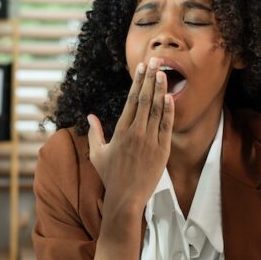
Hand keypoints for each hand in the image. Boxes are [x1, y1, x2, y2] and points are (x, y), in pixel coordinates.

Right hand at [87, 56, 174, 216]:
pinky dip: (169, 110)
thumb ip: (95, 133)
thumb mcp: (98, 154)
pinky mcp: (162, 151)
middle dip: (150, 78)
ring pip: (157, 109)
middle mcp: (135, 133)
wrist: (126, 199)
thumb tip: (90, 116)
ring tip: (163, 72)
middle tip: (155, 61)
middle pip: (145, 99)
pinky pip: (167, 126)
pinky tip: (170, 96)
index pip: (131, 100)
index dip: (137, 82)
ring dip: (160, 89)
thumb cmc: (110, 177)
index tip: (141, 68)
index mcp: (120, 131)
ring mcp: (150, 141)